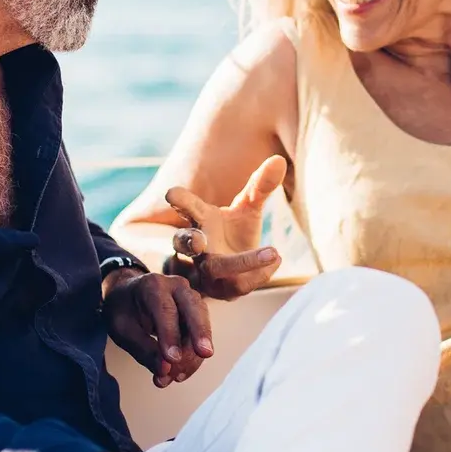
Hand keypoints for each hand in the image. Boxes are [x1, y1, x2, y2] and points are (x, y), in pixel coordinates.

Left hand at [103, 270, 212, 387]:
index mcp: (153, 286)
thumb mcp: (122, 329)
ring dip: (193, 354)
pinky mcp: (195, 313)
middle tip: (206, 354)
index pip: (165, 309)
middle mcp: (176, 287)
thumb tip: (165, 371)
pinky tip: (180, 374)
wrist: (127, 294)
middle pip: (194, 307)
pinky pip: (199, 334)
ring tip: (176, 377)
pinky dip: (192, 356)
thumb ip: (143, 349)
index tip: (173, 359)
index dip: (170, 335)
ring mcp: (189, 298)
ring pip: (201, 323)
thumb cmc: (123, 309)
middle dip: (200, 332)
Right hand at [165, 156, 286, 299]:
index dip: (179, 200)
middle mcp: (197, 247)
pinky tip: (277, 260)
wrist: (234, 270)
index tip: (171, 194)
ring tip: (271, 252)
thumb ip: (260, 187)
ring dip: (240, 264)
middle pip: (184, 243)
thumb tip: (279, 160)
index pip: (186, 207)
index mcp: (199, 220)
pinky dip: (259, 274)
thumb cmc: (233, 233)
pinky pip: (236, 287)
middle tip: (197, 240)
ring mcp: (206, 272)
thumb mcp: (247, 208)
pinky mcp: (221, 291)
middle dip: (187, 240)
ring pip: (214, 271)